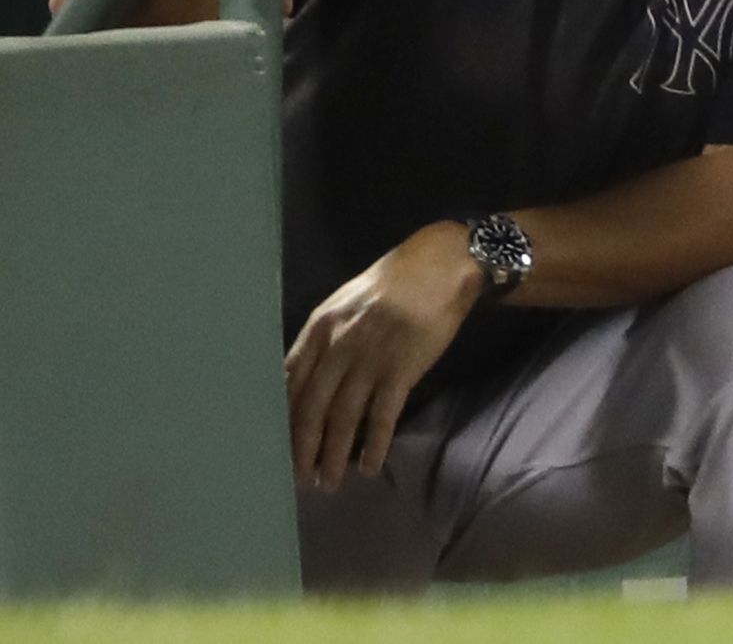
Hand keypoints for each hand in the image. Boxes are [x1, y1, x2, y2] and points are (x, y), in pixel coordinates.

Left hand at [283, 222, 481, 488]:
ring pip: (343, 417)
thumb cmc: (392, 284)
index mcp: (319, 328)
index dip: (282, 421)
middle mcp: (338, 346)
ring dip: (334, 454)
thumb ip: (323, 339)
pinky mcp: (402, 369)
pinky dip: (374, 444)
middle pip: (312, 407)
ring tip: (328, 482)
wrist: (439, 266)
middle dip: (303, 448)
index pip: (289, 384)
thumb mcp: (344, 303)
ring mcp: (370, 359)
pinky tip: (369, 466)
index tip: (276, 449)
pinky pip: (382, 415)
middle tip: (300, 481)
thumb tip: (304, 378)